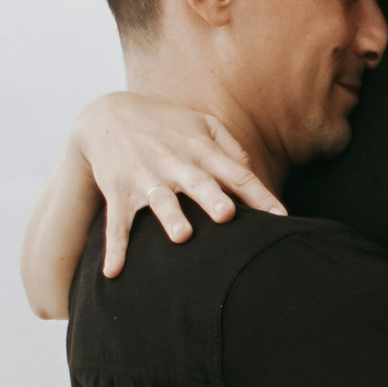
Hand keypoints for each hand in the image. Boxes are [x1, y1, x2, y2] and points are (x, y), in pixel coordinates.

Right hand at [74, 92, 283, 275]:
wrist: (107, 115)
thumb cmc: (167, 125)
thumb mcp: (202, 124)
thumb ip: (231, 149)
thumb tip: (252, 174)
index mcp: (200, 150)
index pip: (236, 173)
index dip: (258, 195)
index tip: (279, 218)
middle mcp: (175, 164)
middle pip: (198, 183)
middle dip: (212, 199)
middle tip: (226, 215)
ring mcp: (146, 178)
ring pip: (160, 201)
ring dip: (170, 217)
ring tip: (182, 236)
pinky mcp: (119, 193)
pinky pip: (116, 223)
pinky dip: (115, 247)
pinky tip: (113, 271)